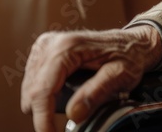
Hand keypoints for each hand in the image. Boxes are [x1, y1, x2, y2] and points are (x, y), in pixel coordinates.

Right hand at [21, 26, 161, 131]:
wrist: (132, 42)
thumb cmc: (129, 56)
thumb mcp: (122, 75)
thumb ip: (97, 92)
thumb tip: (73, 114)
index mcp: (68, 46)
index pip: (42, 90)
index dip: (43, 118)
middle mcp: (51, 43)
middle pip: (32, 91)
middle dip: (45, 112)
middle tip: (73, 117)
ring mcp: (45, 46)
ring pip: (30, 89)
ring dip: (45, 103)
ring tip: (73, 101)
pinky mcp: (43, 52)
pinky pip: (33, 82)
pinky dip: (45, 94)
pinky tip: (65, 92)